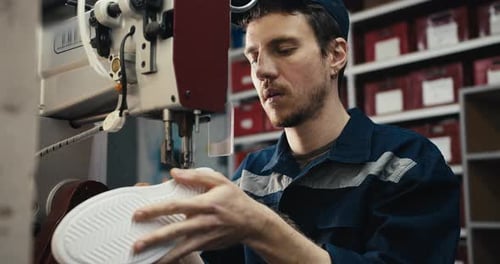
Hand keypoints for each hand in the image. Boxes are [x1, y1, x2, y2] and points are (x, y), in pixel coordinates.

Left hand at [132, 168, 268, 262]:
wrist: (253, 222)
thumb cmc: (235, 200)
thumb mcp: (219, 181)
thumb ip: (196, 176)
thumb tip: (174, 173)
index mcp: (205, 204)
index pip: (176, 206)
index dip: (157, 210)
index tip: (140, 213)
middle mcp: (204, 222)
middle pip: (176, 231)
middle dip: (155, 238)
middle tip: (137, 243)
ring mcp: (205, 237)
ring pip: (181, 248)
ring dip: (162, 254)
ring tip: (146, 257)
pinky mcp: (206, 246)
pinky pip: (187, 253)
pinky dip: (174, 258)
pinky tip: (161, 260)